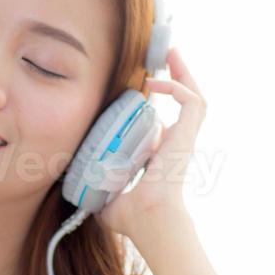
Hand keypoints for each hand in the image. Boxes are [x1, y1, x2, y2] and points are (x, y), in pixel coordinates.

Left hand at [98, 46, 205, 240]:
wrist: (147, 220)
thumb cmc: (132, 217)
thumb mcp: (108, 198)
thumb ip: (97, 193)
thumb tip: (80, 197)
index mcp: (162, 156)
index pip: (166, 123)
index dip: (160, 106)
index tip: (146, 89)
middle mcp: (176, 144)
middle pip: (186, 102)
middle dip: (179, 77)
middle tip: (169, 56)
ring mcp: (184, 139)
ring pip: (195, 98)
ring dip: (184, 74)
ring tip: (173, 53)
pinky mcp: (186, 136)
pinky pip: (192, 102)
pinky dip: (178, 87)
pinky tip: (158, 81)